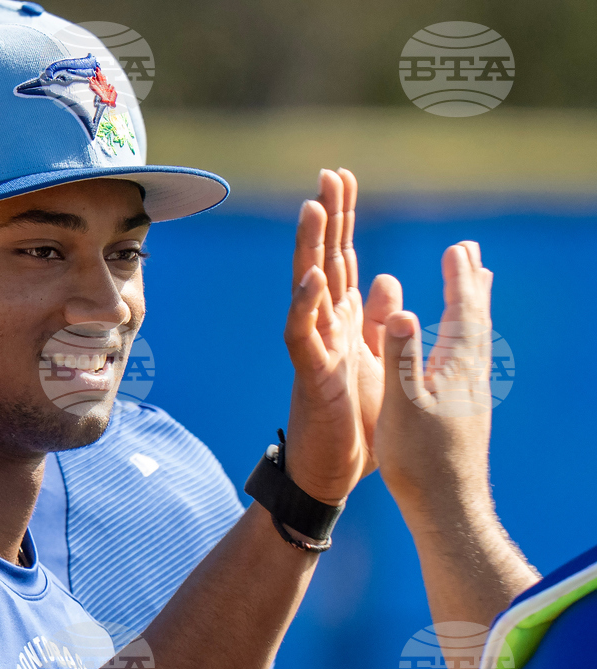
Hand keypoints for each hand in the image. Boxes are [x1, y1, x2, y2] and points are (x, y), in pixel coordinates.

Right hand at [282, 169, 401, 505]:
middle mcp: (326, 325)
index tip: (342, 180)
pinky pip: (303, 334)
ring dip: (312, 248)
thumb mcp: (378, 359)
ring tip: (314, 208)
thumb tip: (387, 277)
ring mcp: (315, 346)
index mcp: (344, 320)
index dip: (343, 220)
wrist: (331, 469)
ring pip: (308, 287)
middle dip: (329, 217)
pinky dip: (306, 305)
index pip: (344, 259)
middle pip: (326, 260)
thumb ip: (379, 319)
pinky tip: (314, 277)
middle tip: (329, 174)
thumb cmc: (351, 418)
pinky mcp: (311, 373)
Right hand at [375, 242, 492, 512]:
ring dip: (473, 307)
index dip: (459, 279)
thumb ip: (400, 356)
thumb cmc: (420, 458)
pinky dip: (465, 337)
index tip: (458, 248)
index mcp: (457, 368)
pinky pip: (470, 358)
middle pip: (477, 318)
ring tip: (476, 289)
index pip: (463, 311)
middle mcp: (472, 376)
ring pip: (476, 339)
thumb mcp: (402, 404)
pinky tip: (457, 349)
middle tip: (473, 255)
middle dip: (472, 284)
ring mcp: (473, 394)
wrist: (447, 507)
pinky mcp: (467, 411)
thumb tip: (399, 310)